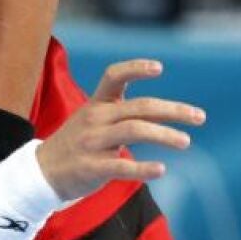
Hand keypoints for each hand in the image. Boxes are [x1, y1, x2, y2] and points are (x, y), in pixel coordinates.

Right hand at [36, 60, 203, 200]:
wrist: (41, 171)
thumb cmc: (76, 144)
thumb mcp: (92, 119)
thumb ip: (122, 112)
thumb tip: (164, 110)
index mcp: (96, 103)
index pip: (114, 76)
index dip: (136, 68)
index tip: (159, 68)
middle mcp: (95, 118)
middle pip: (139, 107)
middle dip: (173, 110)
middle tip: (199, 117)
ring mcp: (92, 142)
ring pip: (134, 131)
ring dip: (164, 134)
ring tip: (185, 141)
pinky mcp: (91, 167)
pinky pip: (121, 166)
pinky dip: (143, 168)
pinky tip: (161, 169)